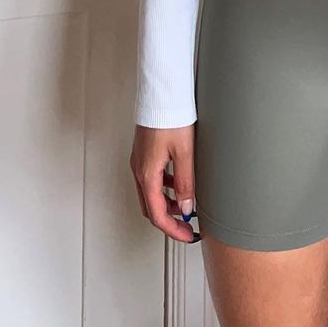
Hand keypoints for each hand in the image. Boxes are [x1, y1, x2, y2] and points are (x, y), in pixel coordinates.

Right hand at [130, 123, 199, 243]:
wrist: (161, 92)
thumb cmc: (171, 117)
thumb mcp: (184, 152)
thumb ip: (186, 182)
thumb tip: (187, 208)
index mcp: (147, 174)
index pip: (157, 214)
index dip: (173, 230)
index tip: (188, 236)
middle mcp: (139, 170)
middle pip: (150, 207)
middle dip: (169, 221)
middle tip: (188, 227)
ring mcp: (139, 161)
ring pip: (150, 193)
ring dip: (167, 204)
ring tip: (187, 206)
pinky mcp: (144, 152)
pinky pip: (151, 178)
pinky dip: (164, 188)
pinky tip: (179, 183)